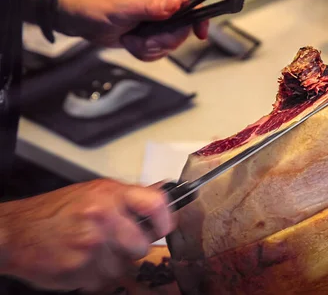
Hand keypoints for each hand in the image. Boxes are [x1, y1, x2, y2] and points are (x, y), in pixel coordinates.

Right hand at [0, 179, 174, 291]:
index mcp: (110, 194)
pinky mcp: (79, 268)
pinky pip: (103, 279)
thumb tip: (164, 194)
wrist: (16, 232)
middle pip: (143, 244)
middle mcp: (103, 216)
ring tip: (90, 248)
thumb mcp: (96, 192)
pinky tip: (79, 259)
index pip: (156, 204)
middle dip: (133, 247)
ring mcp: (91, 244)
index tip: (164, 226)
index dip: (166, 219)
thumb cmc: (56, 211)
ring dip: (111, 262)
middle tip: (115, 240)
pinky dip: (94, 274)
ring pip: (124, 266)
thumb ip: (131, 197)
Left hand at [57, 0, 208, 60]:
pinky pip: (159, 50)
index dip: (197, 16)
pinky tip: (131, 44)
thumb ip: (151, 7)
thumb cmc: (94, 4)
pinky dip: (145, 52)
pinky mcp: (149, 34)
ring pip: (170, 41)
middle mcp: (160, 3)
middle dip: (164, 40)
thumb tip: (177, 3)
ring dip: (151, 48)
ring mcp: (156, 20)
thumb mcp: (122, 6)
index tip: (200, 33)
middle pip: (182, 27)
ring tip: (131, 41)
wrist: (76, 17)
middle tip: (144, 41)